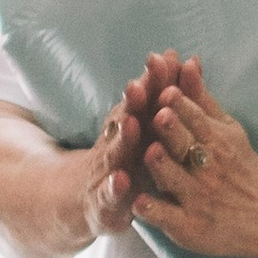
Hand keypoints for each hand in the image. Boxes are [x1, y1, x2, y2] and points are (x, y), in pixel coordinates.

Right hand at [78, 56, 176, 243]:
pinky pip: (109, 195)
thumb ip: (157, 95)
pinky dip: (114, 187)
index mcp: (133, 128)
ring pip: (115, 153)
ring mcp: (107, 172)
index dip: (155, 80)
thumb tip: (175, 54)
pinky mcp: (103, 203)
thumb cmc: (123, 159)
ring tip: (131, 123)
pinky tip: (120, 181)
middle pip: (127, 119)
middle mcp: (117, 145)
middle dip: (133, 102)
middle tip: (140, 84)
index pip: (145, 100)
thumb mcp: (139, 128)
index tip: (165, 58)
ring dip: (123, 138)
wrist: (83, 200)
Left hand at [137, 68, 257, 257]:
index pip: (195, 119)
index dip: (180, 105)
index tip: (166, 90)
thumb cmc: (240, 166)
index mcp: (215, 140)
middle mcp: (206, 168)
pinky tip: (139, 202)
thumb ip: (201, 97)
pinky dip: (154, 210)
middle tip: (160, 114)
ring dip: (162, 165)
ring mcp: (197, 198)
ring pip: (173, 179)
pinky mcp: (188, 226)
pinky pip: (167, 217)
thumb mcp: (226, 129)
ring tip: (150, 152)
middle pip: (184, 145)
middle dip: (173, 130)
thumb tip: (187, 60)